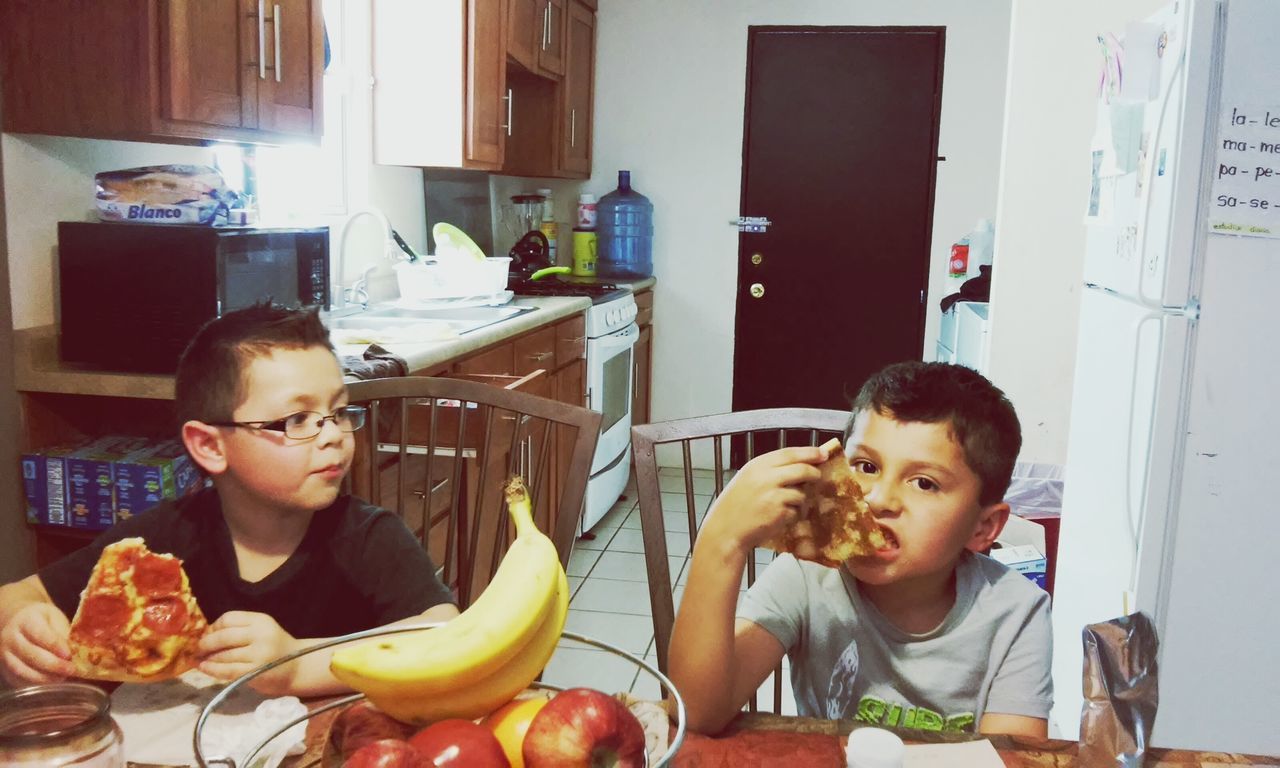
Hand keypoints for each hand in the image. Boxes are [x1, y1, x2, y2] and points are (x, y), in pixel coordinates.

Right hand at [0, 603, 75, 685]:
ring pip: (21, 670)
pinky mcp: (4, 668)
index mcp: (26, 620)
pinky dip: (34, 684)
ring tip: (62, 678)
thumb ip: (63, 634)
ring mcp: (4, 654)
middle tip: (71, 669)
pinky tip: (50, 684)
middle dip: (53, 664)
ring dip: (44, 677)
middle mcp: (11, 637)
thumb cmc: (43, 621)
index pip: (39, 633)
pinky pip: (17, 680)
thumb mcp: (55, 619)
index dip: (55, 645)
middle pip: (30, 654)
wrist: (18, 623)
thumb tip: (77, 651)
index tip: (69, 654)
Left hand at [197, 611, 298, 694]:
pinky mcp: (255, 672)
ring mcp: (258, 654)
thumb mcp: (262, 630)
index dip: (213, 626)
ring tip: (200, 660)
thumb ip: (239, 629)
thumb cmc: (275, 648)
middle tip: (198, 649)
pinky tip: (205, 668)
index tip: (207, 634)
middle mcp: (261, 635)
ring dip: (208, 658)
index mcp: (261, 620)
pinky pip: (227, 670)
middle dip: (206, 643)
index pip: (229, 618)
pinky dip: (212, 669)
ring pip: (224, 654)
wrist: (297, 668)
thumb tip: (206, 635)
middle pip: (224, 636)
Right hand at [699, 445, 826, 557]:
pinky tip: (777, 518)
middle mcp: (766, 477)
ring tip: (783, 506)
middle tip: (818, 475)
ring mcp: (773, 495)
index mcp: (757, 465)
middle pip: (802, 470)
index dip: (809, 452)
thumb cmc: (736, 505)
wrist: (725, 529)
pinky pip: (796, 512)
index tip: (822, 453)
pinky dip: (792, 516)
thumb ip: (770, 470)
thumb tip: (800, 464)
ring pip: (801, 494)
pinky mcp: (779, 513)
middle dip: (814, 473)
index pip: (789, 453)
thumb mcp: (748, 478)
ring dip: (799, 500)